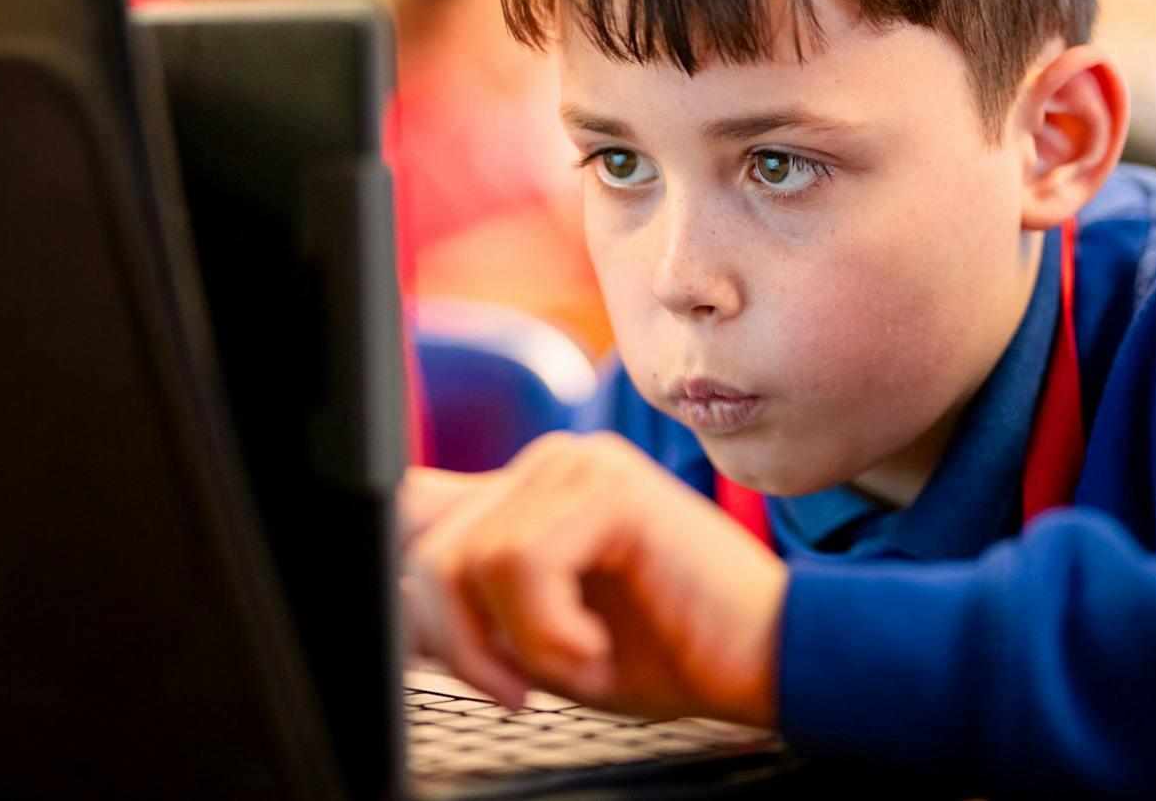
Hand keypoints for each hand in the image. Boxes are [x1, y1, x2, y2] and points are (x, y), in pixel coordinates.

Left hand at [399, 433, 787, 726]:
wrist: (767, 658)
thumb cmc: (669, 651)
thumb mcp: (537, 644)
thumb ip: (469, 617)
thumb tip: (389, 616)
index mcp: (527, 496)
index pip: (412, 507)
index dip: (402, 585)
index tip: (434, 657)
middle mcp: (546, 466)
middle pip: (425, 548)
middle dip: (460, 643)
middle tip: (521, 689)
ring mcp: (578, 467)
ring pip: (470, 561)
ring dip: (523, 645)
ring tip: (585, 660)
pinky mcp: (608, 487)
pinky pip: (521, 567)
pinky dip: (552, 636)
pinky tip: (600, 648)